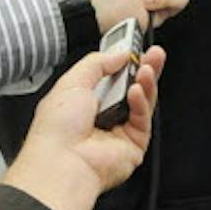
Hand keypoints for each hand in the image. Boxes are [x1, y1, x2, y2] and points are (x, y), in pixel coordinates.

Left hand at [0, 46, 165, 209]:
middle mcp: (102, 116)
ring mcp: (119, 131)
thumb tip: (120, 54)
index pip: (109, 77)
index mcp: (83, 101)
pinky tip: (137, 91)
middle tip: (154, 53)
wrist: (62, 161)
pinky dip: (142, 102)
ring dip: (146, 82)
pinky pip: (143, 119)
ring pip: (141, 101)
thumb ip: (97, 63)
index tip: (133, 48)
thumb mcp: (72, 82)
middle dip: (143, 68)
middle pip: (131, 87)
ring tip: (148, 67)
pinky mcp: (133, 144)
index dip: (123, 62)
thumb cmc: (56, 130)